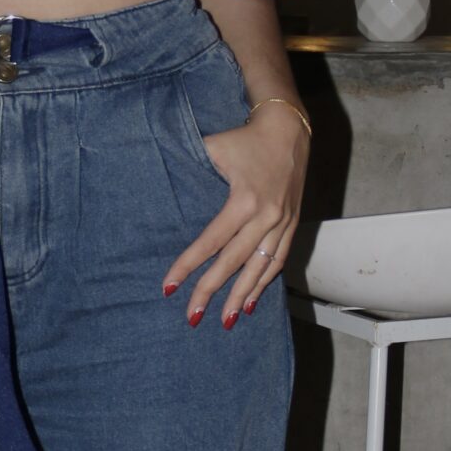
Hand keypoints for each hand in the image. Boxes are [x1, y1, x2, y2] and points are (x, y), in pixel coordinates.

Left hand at [160, 105, 307, 327]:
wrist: (288, 129)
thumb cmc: (245, 138)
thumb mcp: (213, 148)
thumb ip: (189, 165)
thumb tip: (159, 180)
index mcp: (244, 200)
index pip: (211, 242)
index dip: (187, 265)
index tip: (169, 286)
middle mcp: (266, 217)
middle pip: (233, 262)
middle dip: (210, 291)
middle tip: (192, 316)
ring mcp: (282, 222)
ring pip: (259, 268)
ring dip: (241, 296)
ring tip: (224, 321)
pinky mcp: (292, 223)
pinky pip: (277, 260)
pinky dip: (264, 282)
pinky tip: (250, 302)